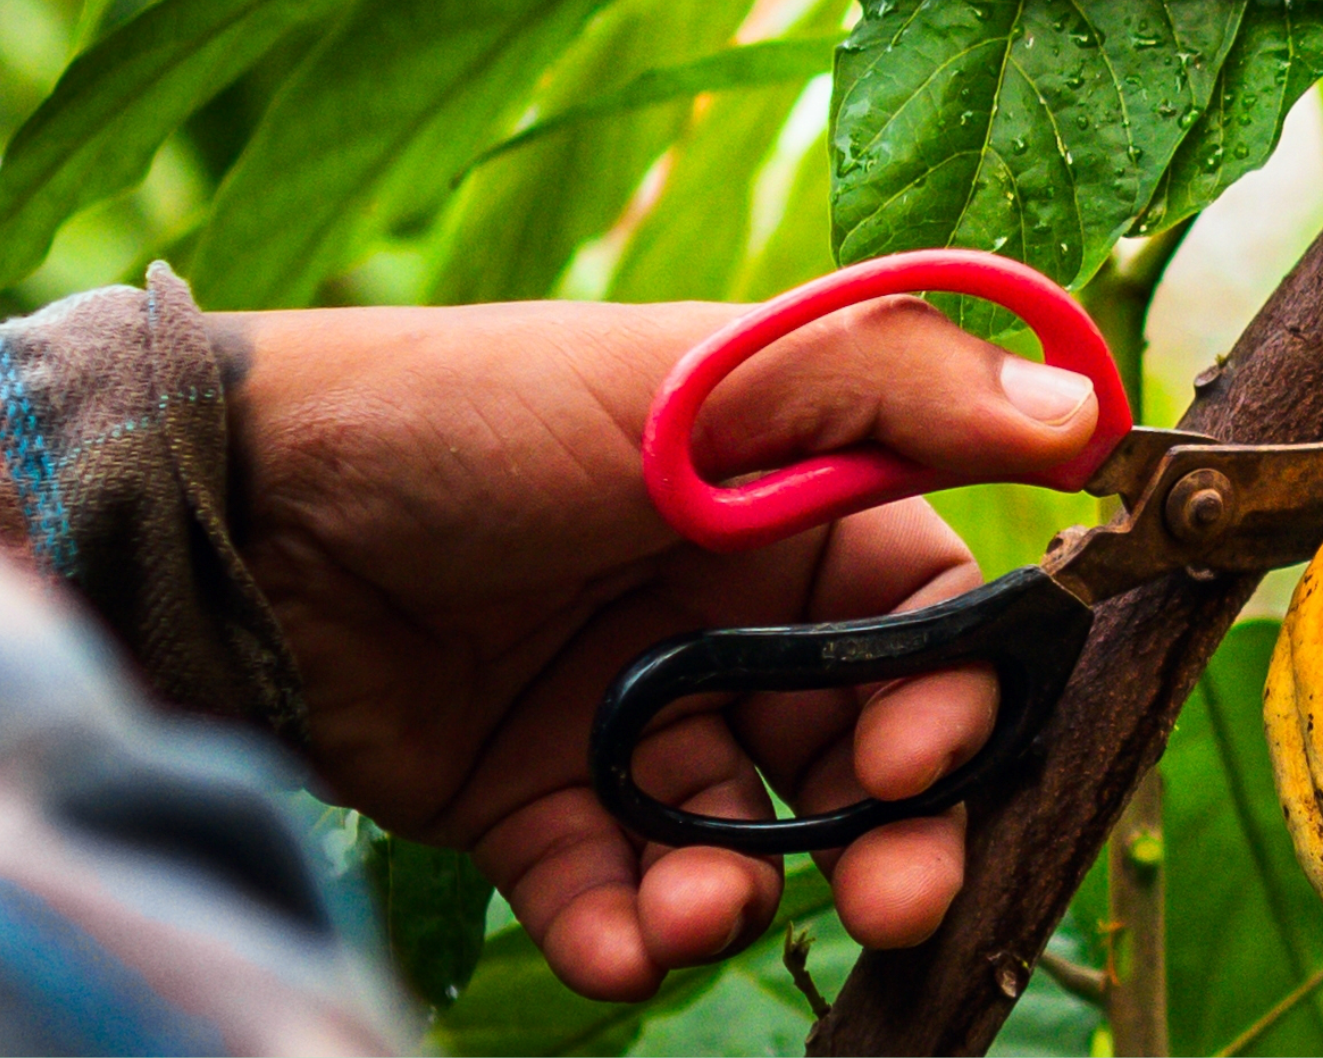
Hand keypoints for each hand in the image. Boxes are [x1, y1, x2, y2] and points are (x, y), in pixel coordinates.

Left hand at [214, 296, 1101, 1000]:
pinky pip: (613, 892)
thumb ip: (897, 395)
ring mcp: (624, 714)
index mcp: (783, 505)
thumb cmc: (474, 417)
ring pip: (743, 839)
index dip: (954, 700)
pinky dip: (629, 934)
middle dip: (886, 836)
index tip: (930, 757)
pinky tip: (620, 940)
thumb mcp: (701, 381)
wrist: (239, 515)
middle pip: (860, 754)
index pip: (929, 620)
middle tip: (889, 897)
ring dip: (745, 892)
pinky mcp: (528, 800)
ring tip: (700, 908)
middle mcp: (719, 614)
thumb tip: (1083, 413)